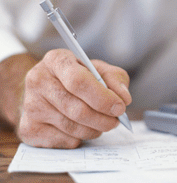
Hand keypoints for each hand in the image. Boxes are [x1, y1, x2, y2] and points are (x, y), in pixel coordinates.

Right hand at [16, 49, 130, 148]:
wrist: (41, 90)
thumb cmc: (73, 77)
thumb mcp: (95, 67)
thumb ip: (114, 78)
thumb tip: (124, 98)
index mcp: (56, 60)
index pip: (79, 81)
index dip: (102, 97)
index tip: (120, 107)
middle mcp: (38, 81)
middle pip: (75, 108)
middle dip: (102, 118)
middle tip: (116, 120)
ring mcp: (30, 106)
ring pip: (70, 127)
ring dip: (94, 129)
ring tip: (104, 124)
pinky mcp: (28, 129)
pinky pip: (62, 141)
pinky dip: (79, 138)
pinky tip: (84, 129)